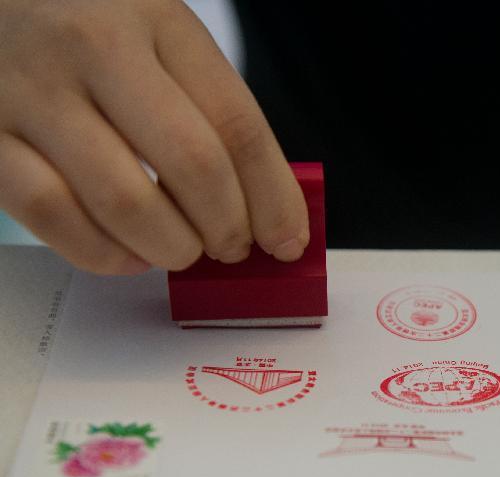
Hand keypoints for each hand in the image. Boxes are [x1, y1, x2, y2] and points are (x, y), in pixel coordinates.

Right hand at [0, 0, 307, 273]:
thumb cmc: (90, 27)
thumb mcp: (161, 39)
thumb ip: (211, 112)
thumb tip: (268, 212)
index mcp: (158, 21)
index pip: (238, 124)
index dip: (274, 198)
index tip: (288, 240)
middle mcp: (95, 48)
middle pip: (193, 163)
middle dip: (227, 227)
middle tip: (233, 247)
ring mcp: (33, 91)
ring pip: (125, 200)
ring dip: (171, 247)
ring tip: (183, 250)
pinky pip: (53, 215)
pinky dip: (104, 253)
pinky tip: (128, 253)